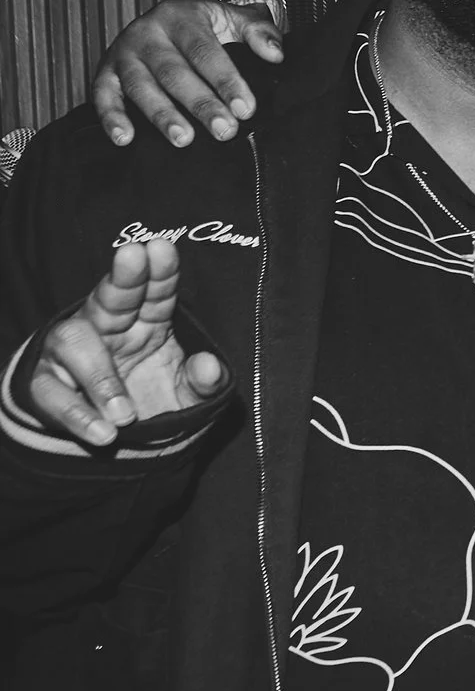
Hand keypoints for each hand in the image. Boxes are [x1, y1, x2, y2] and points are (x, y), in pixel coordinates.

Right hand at [28, 241, 225, 447]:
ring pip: (73, 341)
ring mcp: (72, 357)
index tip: (163, 247)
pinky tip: (104, 434)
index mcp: (146, 325)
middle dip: (123, 278)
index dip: (159, 272)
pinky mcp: (48, 386)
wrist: (119, 443)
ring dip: (100, 376)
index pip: (155, 293)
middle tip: (133, 256)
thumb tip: (210, 367)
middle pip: (109, 299)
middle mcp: (107, 330)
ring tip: (126, 415)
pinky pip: (52, 393)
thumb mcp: (190, 398)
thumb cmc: (155, 404)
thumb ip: (205, 384)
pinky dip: (77, 414)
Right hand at [94, 0, 285, 148]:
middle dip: (200, 103)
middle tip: (224, 130)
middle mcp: (147, 33)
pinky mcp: (105, 72)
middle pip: (174, 72)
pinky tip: (125, 138)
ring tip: (183, 139)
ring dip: (161, 114)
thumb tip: (276, 55)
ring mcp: (123, 53)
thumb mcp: (231, 18)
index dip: (226, 81)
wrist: (163, 19)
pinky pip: (102, 95)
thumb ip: (258, 32)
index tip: (246, 109)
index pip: (205, 51)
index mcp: (181, 17)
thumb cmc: (204, 27)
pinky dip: (110, 117)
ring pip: (141, 86)